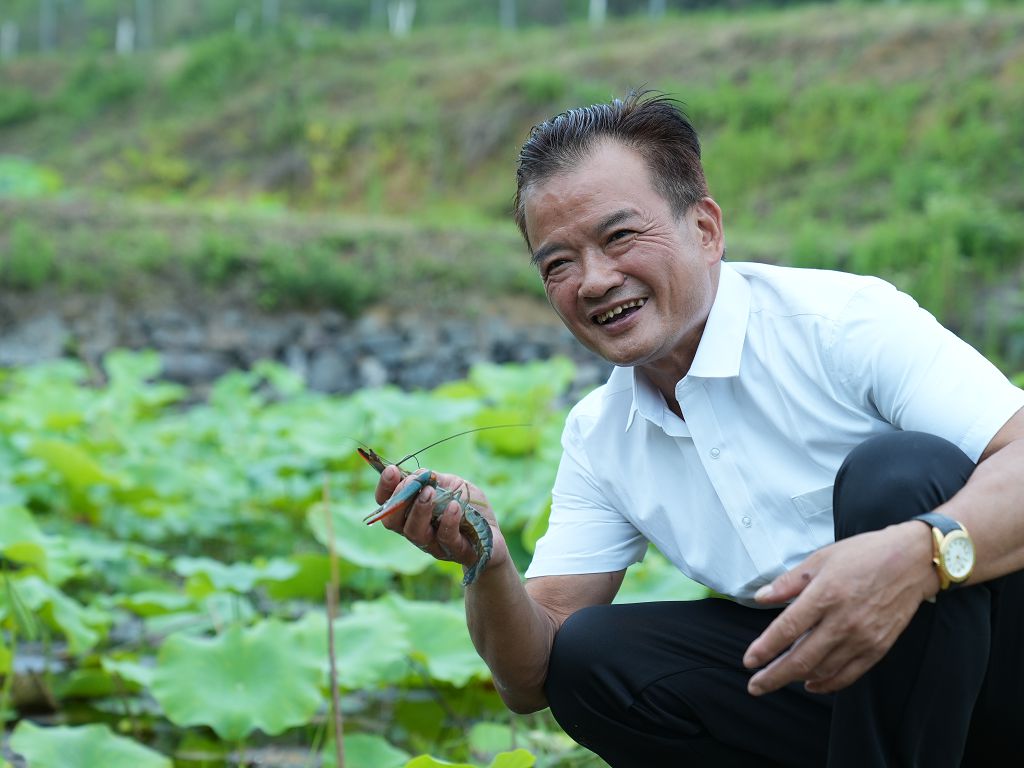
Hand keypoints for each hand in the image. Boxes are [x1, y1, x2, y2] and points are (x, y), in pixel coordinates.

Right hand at [374, 465, 508, 576]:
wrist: (494, 536)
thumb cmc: (469, 509)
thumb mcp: (452, 486)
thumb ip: (434, 480)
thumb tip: (419, 474)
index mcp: (412, 513)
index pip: (387, 503)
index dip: (384, 488)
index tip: (391, 470)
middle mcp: (417, 531)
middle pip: (392, 522)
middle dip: (398, 500)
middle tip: (412, 482)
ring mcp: (434, 545)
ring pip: (415, 532)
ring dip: (420, 509)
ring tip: (429, 491)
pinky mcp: (456, 551)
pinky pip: (446, 537)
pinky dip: (448, 519)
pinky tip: (454, 505)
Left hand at [742, 522, 936, 694]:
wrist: (912, 561)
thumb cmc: (864, 554)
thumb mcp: (820, 559)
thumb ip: (789, 582)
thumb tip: (761, 597)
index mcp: (825, 596)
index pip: (787, 630)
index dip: (765, 648)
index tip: (749, 661)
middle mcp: (843, 622)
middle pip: (801, 659)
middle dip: (774, 676)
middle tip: (755, 686)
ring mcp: (862, 638)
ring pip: (823, 670)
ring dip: (797, 679)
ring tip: (777, 680)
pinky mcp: (878, 647)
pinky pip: (849, 674)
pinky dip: (828, 683)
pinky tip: (812, 684)